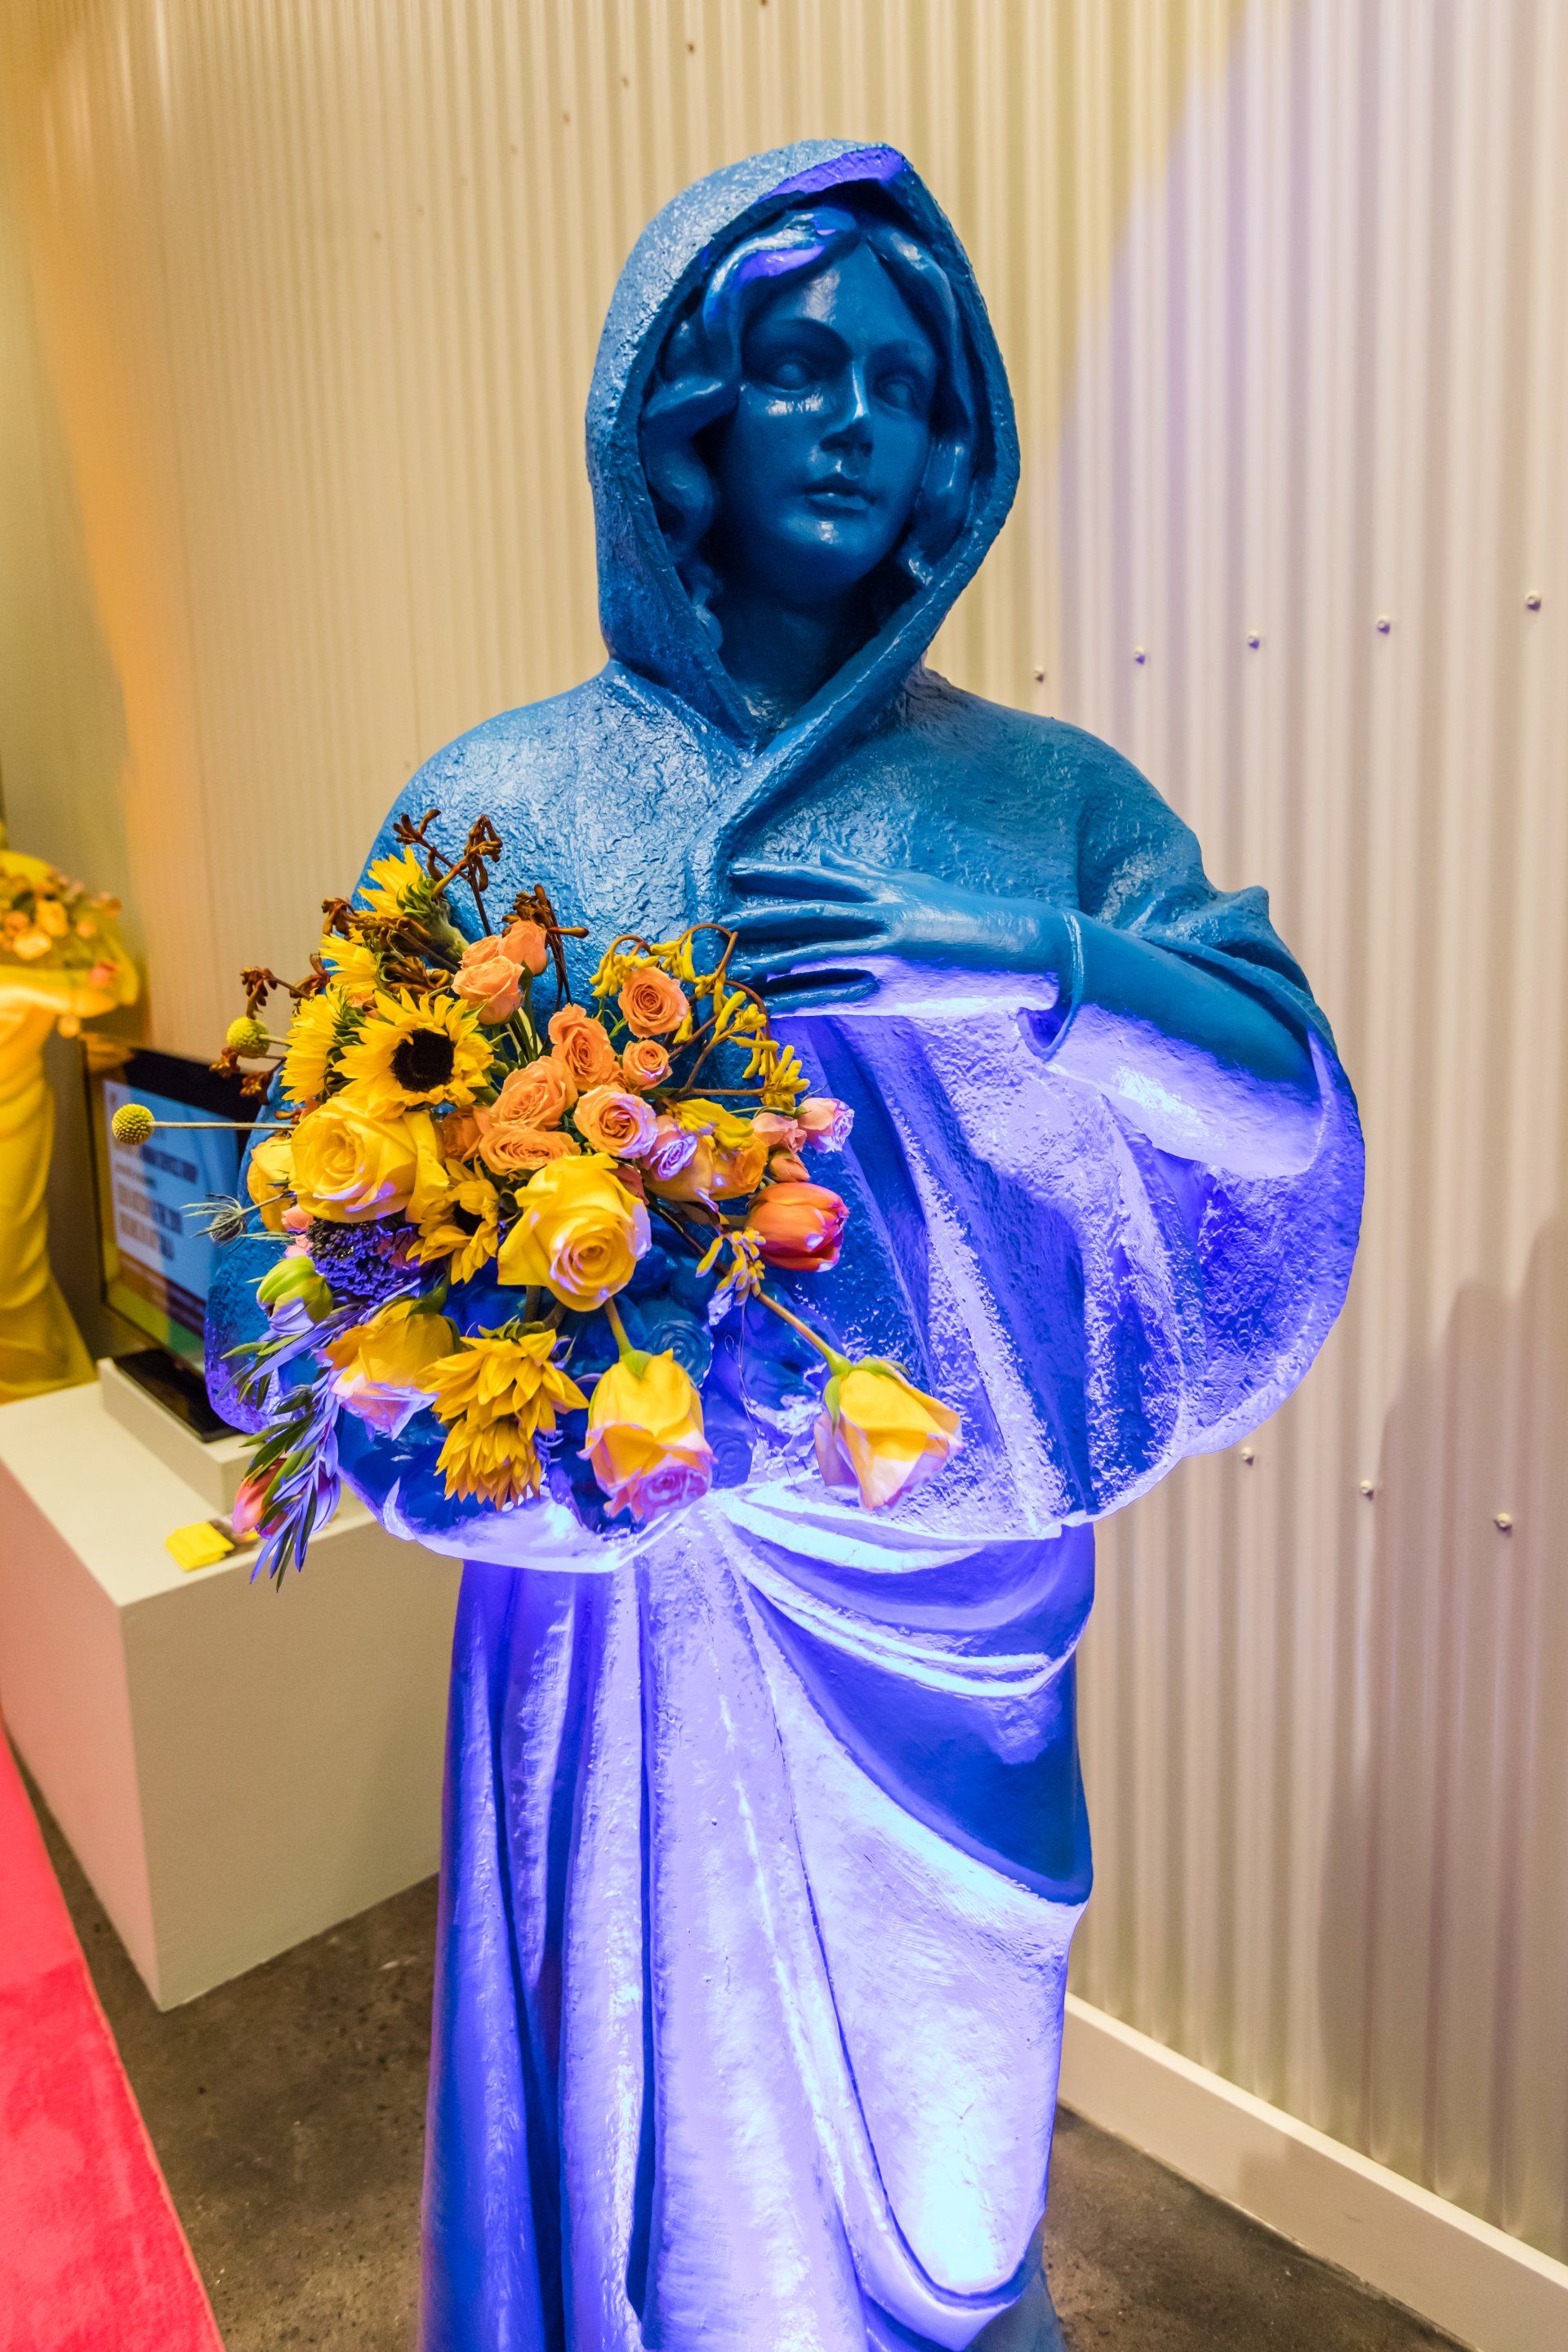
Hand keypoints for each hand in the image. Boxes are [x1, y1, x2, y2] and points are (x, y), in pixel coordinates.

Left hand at [723, 848, 1066, 1005]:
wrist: (1013, 950)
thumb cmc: (961, 917)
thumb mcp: (913, 887)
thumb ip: (864, 876)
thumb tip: (821, 861)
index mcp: (886, 889)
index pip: (821, 878)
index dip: (777, 874)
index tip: (738, 871)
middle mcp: (883, 917)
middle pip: (811, 915)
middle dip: (764, 917)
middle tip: (723, 922)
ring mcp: (887, 956)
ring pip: (816, 958)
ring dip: (771, 962)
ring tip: (735, 965)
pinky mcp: (893, 993)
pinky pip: (834, 997)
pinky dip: (799, 999)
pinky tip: (768, 1003)